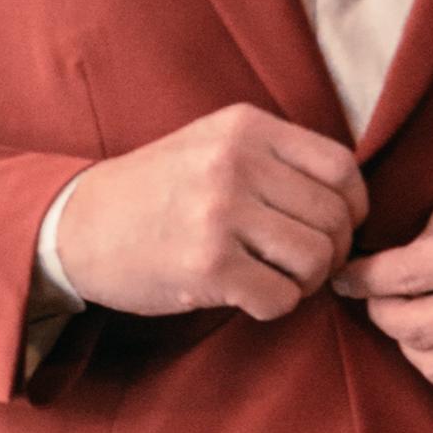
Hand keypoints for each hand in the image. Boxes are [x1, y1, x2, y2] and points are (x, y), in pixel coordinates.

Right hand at [54, 102, 368, 320]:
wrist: (78, 225)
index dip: (354, 206)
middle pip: (335, 217)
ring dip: (306, 281)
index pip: (341, 166)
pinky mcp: (207, 266)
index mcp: (246, 127)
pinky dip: (275, 305)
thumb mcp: (214, 142)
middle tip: (305, 264)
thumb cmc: (158, 190)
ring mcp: (221, 214)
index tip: (337, 227)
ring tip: (277, 278)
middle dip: (332, 252)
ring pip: (316, 259)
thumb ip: (277, 157)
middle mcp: (236, 163)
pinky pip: (280, 297)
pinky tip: (249, 295)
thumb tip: (351, 199)